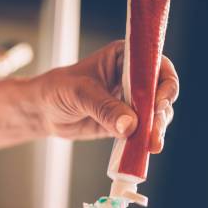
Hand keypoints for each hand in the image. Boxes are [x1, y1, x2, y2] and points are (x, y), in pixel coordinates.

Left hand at [34, 40, 178, 152]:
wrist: (44, 112)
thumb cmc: (57, 90)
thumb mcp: (79, 94)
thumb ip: (104, 108)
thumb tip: (130, 125)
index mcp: (124, 57)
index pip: (155, 65)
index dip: (163, 83)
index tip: (159, 103)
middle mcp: (133, 77)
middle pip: (160, 92)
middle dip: (161, 113)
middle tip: (155, 131)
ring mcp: (131, 101)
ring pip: (155, 114)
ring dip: (156, 129)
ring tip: (152, 145)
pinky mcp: (127, 122)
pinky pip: (142, 131)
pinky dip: (145, 140)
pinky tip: (144, 150)